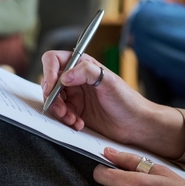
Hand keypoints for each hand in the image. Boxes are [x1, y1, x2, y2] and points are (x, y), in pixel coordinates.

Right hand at [41, 51, 184, 158]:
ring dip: (59, 111)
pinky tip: (78, 123)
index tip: (52, 87)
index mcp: (82, 65)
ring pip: (53, 100)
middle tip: (62, 109)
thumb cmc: (127, 100)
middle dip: (53, 97)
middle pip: (50, 83)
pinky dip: (65, 120)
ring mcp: (75, 96)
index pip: (54, 60)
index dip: (48, 72)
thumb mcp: (109, 81)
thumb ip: (86, 72)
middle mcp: (76, 78)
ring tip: (72, 119)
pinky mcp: (76, 111)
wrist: (135, 124)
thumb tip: (64, 76)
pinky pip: (61, 114)